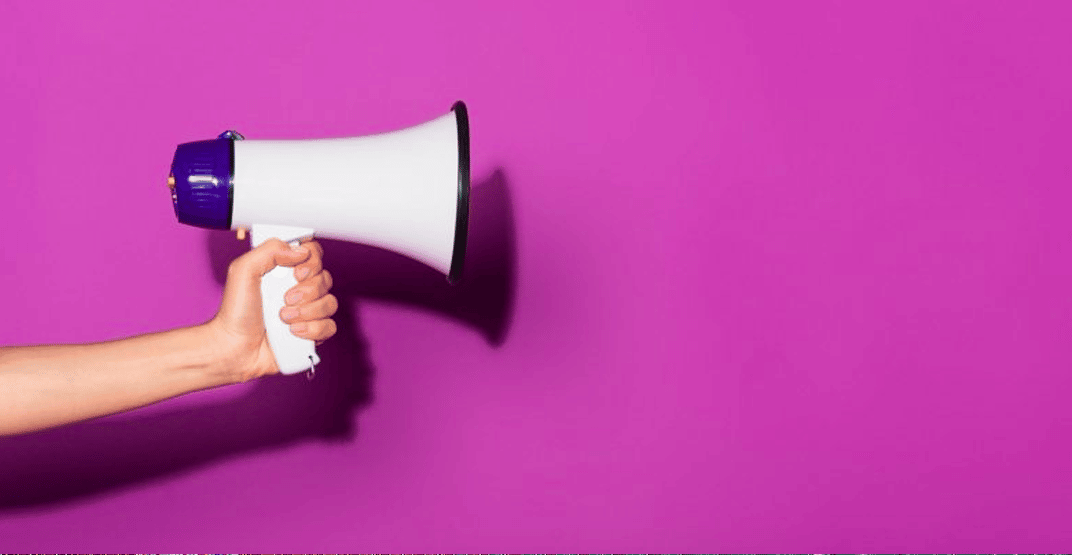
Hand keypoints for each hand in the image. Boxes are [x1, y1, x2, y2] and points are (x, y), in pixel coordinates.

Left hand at [208, 239, 337, 382]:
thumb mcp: (243, 270)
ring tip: (284, 317)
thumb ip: (269, 250)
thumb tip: (300, 251)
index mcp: (284, 270)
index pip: (313, 254)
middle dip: (307, 291)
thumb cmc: (235, 312)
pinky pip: (330, 327)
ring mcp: (307, 311)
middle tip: (285, 299)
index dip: (311, 262)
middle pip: (325, 279)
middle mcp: (299, 288)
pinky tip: (293, 332)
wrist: (234, 347)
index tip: (296, 272)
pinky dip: (313, 330)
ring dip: (307, 312)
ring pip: (330, 303)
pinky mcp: (312, 333)